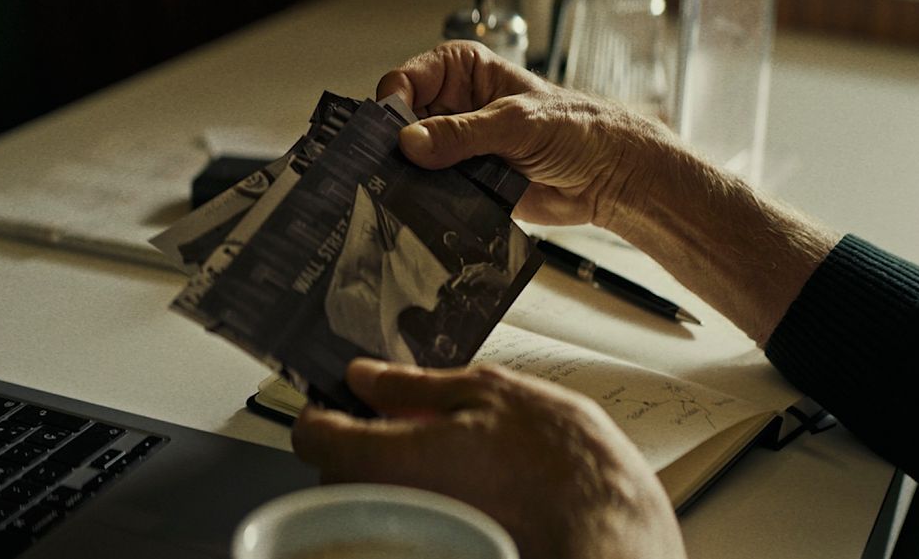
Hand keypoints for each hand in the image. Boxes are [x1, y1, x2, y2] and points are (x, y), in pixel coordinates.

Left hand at [292, 358, 686, 558]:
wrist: (607, 527)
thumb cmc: (558, 464)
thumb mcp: (487, 393)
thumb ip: (413, 385)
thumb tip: (366, 377)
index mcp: (386, 458)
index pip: (310, 435)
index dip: (324, 409)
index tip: (344, 399)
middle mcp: (386, 505)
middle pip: (340, 469)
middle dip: (366, 440)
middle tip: (414, 420)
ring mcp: (411, 536)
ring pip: (375, 497)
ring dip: (397, 471)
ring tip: (455, 453)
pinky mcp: (438, 549)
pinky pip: (408, 521)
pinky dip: (424, 499)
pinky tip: (469, 485)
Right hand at [376, 40, 677, 228]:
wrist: (607, 176)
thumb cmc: (577, 129)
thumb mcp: (515, 123)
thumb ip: (461, 134)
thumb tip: (411, 143)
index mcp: (461, 71)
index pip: (405, 81)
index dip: (395, 106)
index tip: (398, 133)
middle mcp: (452, 105)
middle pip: (401, 123)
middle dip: (399, 145)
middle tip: (401, 166)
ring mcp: (455, 145)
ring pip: (412, 159)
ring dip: (412, 175)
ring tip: (419, 187)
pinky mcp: (462, 181)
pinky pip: (430, 190)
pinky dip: (428, 198)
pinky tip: (432, 203)